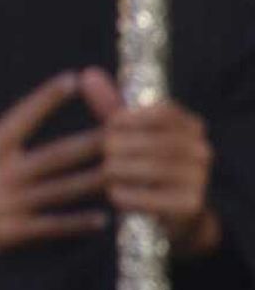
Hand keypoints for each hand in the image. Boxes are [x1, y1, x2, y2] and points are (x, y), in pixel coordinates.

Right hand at [0, 67, 106, 289]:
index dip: (47, 97)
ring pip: (61, 191)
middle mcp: (3, 174)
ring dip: (93, 181)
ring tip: (123, 173)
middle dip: (91, 142)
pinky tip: (102, 220)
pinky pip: (49, 227)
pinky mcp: (10, 233)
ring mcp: (10, 205)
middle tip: (122, 131)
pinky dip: (75, 224)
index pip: (22, 116)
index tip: (73, 79)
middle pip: (57, 155)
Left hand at [79, 69, 219, 256]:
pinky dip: (129, 195)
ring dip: (122, 170)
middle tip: (100, 153)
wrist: (174, 215)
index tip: (110, 124)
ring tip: (103, 172)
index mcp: (191, 125)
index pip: (164, 111)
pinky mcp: (191, 205)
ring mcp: (200, 178)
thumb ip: (111, 106)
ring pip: (151, 168)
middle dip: (121, 146)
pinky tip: (114, 194)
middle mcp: (201, 150)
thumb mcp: (132, 133)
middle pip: (154, 140)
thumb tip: (87, 74)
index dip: (133, 116)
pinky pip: (153, 198)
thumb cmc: (145, 165)